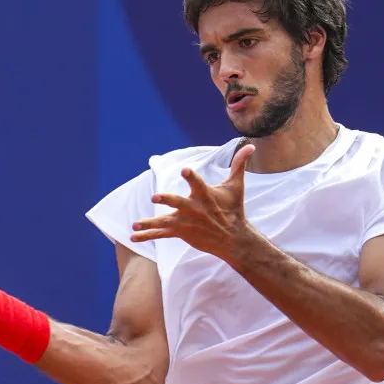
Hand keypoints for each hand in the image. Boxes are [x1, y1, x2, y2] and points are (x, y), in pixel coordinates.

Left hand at [130, 144, 256, 261]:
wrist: (234, 238)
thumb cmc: (233, 209)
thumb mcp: (236, 186)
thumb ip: (238, 165)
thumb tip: (250, 146)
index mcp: (206, 195)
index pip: (197, 183)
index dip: (191, 177)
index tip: (185, 169)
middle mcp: (194, 209)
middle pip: (178, 202)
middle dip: (167, 199)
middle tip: (155, 197)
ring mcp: (186, 222)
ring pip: (165, 221)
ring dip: (150, 223)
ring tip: (135, 224)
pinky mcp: (181, 232)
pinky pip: (161, 234)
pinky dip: (147, 235)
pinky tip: (132, 237)